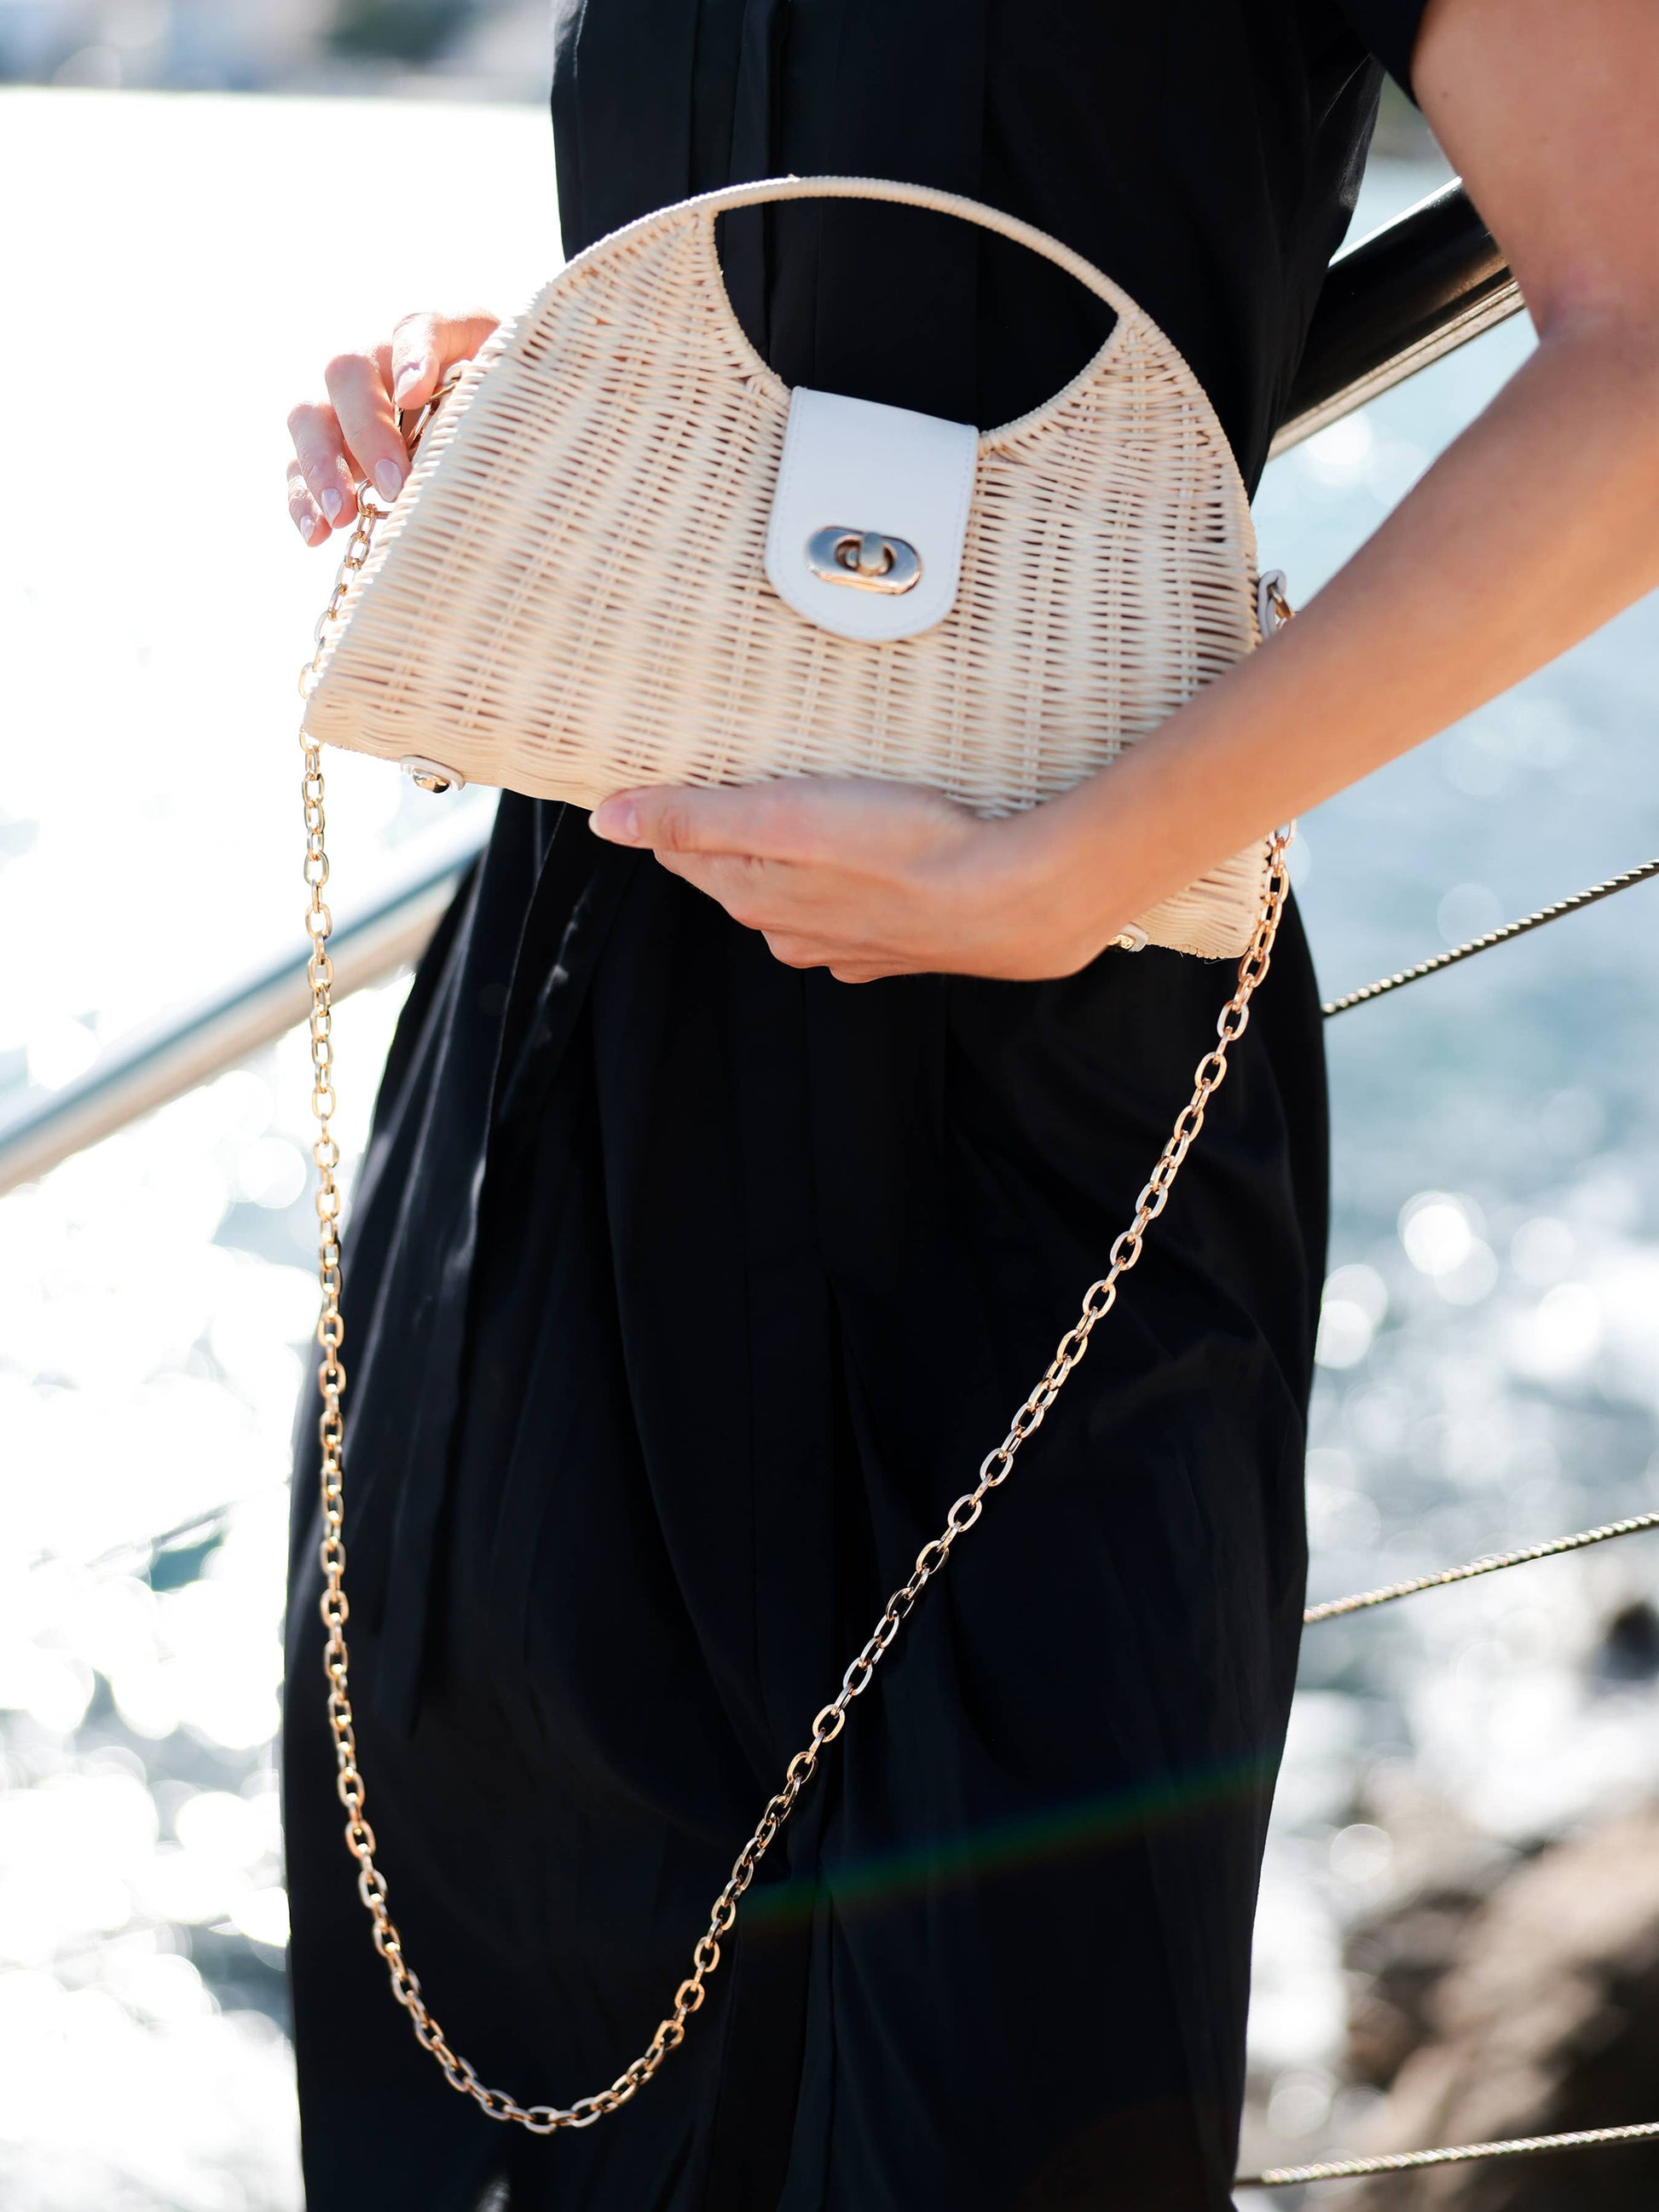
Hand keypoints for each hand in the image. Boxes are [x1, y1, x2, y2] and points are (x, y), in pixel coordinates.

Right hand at [285, 308, 499, 544]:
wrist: (492, 430)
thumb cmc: (508, 412)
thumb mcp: (521, 398)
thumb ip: (522, 401)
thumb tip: (530, 439)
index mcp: (436, 338)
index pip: (420, 327)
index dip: (413, 356)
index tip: (414, 394)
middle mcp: (379, 360)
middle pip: (349, 372)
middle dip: (367, 431)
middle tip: (393, 485)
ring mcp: (345, 405)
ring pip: (310, 416)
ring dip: (322, 466)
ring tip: (343, 516)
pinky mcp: (328, 448)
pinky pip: (297, 467)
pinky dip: (302, 500)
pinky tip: (318, 535)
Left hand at [588, 778, 1120, 981]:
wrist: (1011, 901)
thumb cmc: (902, 848)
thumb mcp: (782, 818)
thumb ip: (693, 819)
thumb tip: (608, 823)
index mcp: (753, 896)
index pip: (685, 850)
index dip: (678, 809)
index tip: (678, 771)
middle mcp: (790, 932)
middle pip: (738, 872)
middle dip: (736, 833)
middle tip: (751, 778)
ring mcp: (846, 946)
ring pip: (796, 894)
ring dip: (798, 859)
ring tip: (818, 814)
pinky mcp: (899, 947)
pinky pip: (853, 912)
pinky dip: (851, 886)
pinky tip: (872, 864)